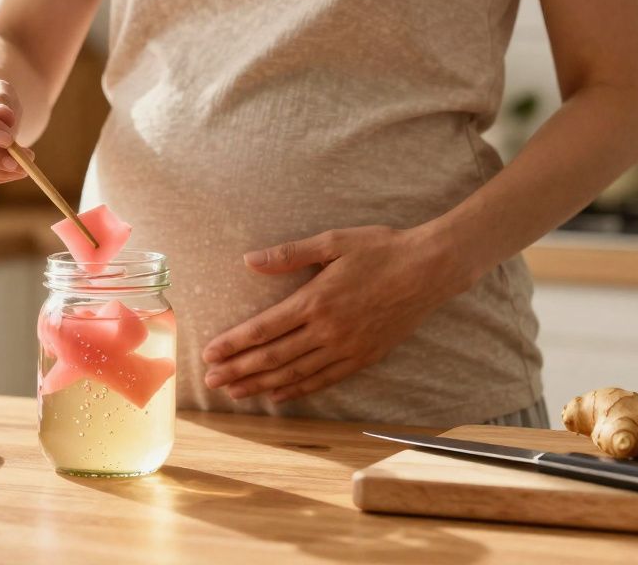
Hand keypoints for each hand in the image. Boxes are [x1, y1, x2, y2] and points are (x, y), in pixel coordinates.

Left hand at [201, 225, 472, 402]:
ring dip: (261, 385)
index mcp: (315, 300)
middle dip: (238, 370)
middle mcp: (327, 330)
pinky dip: (297, 390)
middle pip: (272, 357)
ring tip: (234, 392)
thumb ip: (289, 254)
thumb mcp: (332, 241)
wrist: (430, 269)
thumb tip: (249, 260)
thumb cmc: (380, 249)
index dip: (233, 343)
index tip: (208, 353)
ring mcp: (346, 347)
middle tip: (210, 381)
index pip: (263, 329)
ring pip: (295, 373)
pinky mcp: (363, 357)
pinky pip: (323, 380)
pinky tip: (277, 395)